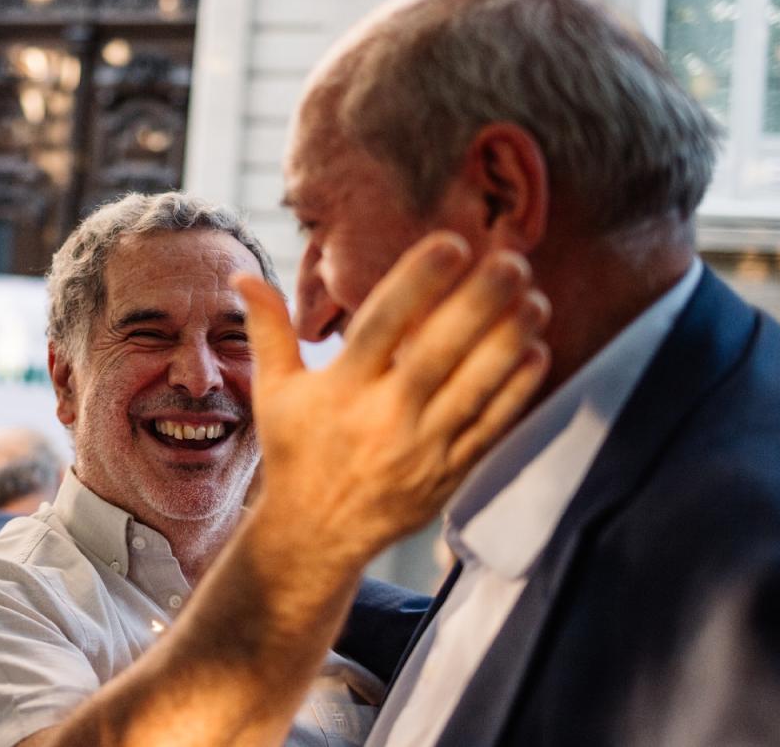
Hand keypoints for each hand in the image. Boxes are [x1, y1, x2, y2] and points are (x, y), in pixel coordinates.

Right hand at [233, 232, 548, 564]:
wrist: (315, 536)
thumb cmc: (295, 454)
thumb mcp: (273, 392)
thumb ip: (269, 329)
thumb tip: (241, 274)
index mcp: (341, 390)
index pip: (381, 325)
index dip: (418, 282)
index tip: (451, 244)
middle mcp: (383, 417)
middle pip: (438, 353)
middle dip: (479, 304)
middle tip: (513, 261)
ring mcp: (421, 448)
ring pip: (474, 388)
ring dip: (508, 341)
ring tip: (535, 298)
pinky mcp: (449, 473)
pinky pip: (490, 428)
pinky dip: (516, 391)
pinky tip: (537, 352)